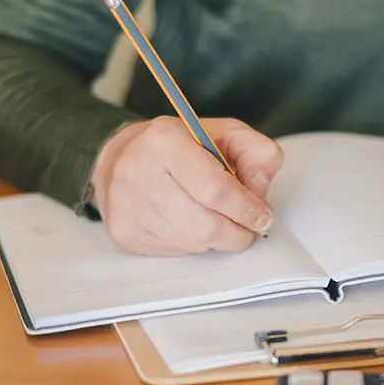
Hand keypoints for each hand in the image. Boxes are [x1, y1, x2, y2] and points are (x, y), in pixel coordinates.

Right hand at [91, 116, 282, 255]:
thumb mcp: (223, 133)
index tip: (262, 218)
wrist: (121, 157)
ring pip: (191, 242)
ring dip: (216, 239)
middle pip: (204, 224)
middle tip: (248, 230)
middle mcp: (138, 172)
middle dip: (236, 233)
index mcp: (165, 141)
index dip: (245, 209)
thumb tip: (260, 191)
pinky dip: (193, 243)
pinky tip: (191, 224)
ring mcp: (126, 204)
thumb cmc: (178, 146)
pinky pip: (174, 251)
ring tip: (220, 222)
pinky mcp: (123, 230)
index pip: (214, 189)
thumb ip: (255, 152)